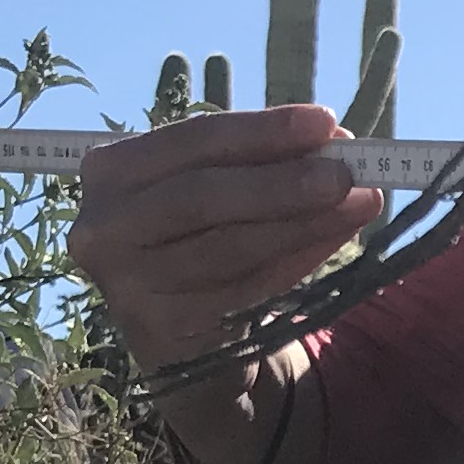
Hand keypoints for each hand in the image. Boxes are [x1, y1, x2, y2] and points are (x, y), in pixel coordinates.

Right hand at [69, 104, 381, 463]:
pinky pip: (242, 289)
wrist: (185, 341)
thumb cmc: (202, 245)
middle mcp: (104, 225)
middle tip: (345, 172)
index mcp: (111, 171)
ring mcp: (126, 282)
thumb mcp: (220, 195)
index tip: (326, 122)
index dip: (260, 130)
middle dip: (282, 181)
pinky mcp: (162, 329)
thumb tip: (335, 142)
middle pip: (203, 194)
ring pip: (228, 245)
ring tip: (359, 203)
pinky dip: (297, 262)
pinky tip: (335, 240)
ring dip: (302, 222)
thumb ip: (262, 165)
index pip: (190, 141)